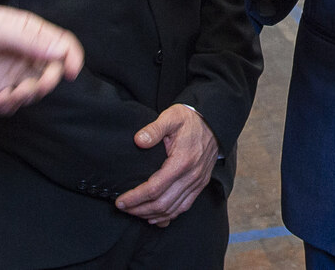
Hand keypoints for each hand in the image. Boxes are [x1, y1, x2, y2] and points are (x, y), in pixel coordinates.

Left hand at [0, 5, 82, 114]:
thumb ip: (31, 39)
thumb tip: (62, 50)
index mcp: (29, 35)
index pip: (61, 45)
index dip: (71, 57)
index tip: (71, 72)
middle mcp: (23, 56)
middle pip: (52, 72)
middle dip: (47, 82)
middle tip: (34, 85)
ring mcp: (9, 76)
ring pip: (35, 92)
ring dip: (27, 96)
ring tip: (8, 93)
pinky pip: (13, 106)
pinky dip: (10, 106)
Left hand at [116, 105, 217, 225]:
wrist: (214, 122)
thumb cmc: (189, 120)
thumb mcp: (171, 117)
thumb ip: (154, 129)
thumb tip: (138, 140)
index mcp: (182, 161)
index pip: (154, 188)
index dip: (135, 197)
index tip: (120, 201)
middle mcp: (191, 176)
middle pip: (162, 203)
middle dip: (139, 209)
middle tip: (123, 208)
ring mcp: (197, 182)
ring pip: (172, 209)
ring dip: (152, 215)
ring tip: (135, 213)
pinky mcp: (200, 185)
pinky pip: (184, 207)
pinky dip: (168, 215)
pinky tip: (155, 216)